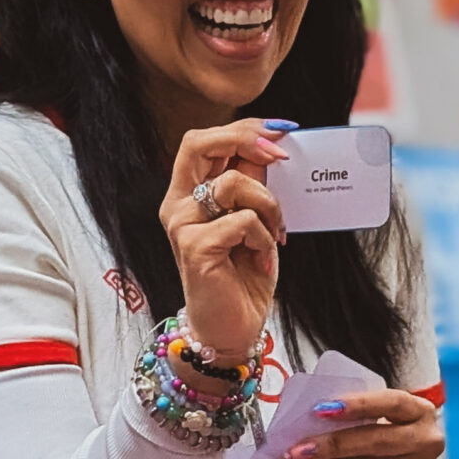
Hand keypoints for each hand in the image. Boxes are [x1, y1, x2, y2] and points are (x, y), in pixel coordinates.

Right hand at [159, 120, 290, 358]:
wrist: (232, 329)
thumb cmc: (242, 276)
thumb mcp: (254, 220)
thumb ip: (252, 185)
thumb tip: (270, 147)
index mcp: (188, 194)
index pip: (204, 141)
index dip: (242, 128)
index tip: (281, 133)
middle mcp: (177, 205)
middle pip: (198, 142)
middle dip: (245, 140)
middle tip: (280, 156)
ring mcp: (182, 226)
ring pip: (233, 183)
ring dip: (269, 204)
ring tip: (276, 233)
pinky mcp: (195, 248)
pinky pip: (243, 222)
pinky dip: (264, 237)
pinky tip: (262, 257)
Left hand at [269, 387, 444, 458]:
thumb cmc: (386, 433)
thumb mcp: (382, 416)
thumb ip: (355, 413)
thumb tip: (303, 418)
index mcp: (419, 411)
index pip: (391, 402)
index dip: (357, 405)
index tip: (319, 409)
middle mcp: (425, 441)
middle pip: (374, 443)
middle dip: (329, 446)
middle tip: (293, 450)